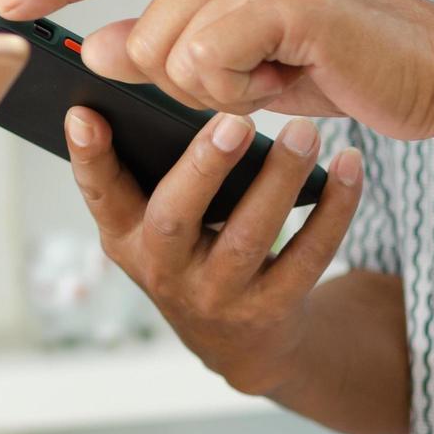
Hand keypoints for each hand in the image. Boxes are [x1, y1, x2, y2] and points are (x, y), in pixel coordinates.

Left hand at [0, 0, 433, 142]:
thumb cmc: (333, 61)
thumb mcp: (233, 56)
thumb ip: (165, 44)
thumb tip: (95, 48)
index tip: (2, 2)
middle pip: (137, 37)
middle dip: (187, 82)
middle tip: (256, 72)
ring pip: (167, 57)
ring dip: (221, 92)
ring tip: (279, 70)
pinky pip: (206, 66)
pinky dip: (244, 93)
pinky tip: (291, 76)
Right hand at [65, 105, 362, 396]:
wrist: (237, 341)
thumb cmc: (191, 252)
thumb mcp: (153, 223)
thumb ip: (152, 169)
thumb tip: (176, 92)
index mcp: (125, 237)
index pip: (100, 195)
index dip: (89, 157)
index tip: (85, 114)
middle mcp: (163, 270)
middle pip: (175, 219)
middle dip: (202, 167)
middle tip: (234, 120)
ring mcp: (217, 294)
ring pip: (248, 237)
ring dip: (279, 180)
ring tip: (305, 133)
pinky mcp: (271, 307)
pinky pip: (308, 256)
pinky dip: (334, 209)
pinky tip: (349, 167)